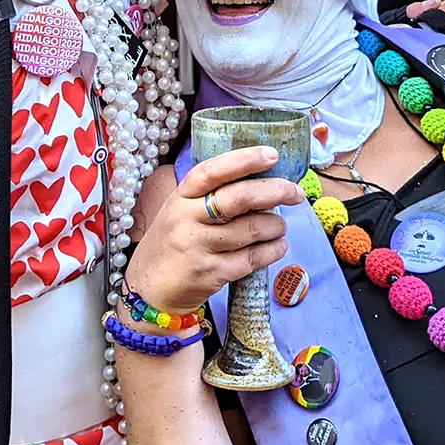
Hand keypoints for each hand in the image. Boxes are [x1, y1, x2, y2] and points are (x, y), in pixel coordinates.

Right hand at [126, 147, 304, 316]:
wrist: (149, 289)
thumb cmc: (172, 243)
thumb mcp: (179, 211)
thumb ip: (210, 196)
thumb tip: (259, 181)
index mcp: (180, 196)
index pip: (213, 171)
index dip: (244, 160)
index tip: (272, 155)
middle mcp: (187, 218)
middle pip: (239, 198)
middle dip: (276, 191)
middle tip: (295, 193)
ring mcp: (199, 247)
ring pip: (252, 229)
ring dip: (276, 226)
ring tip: (279, 226)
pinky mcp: (211, 274)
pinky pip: (252, 258)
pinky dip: (273, 250)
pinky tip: (278, 246)